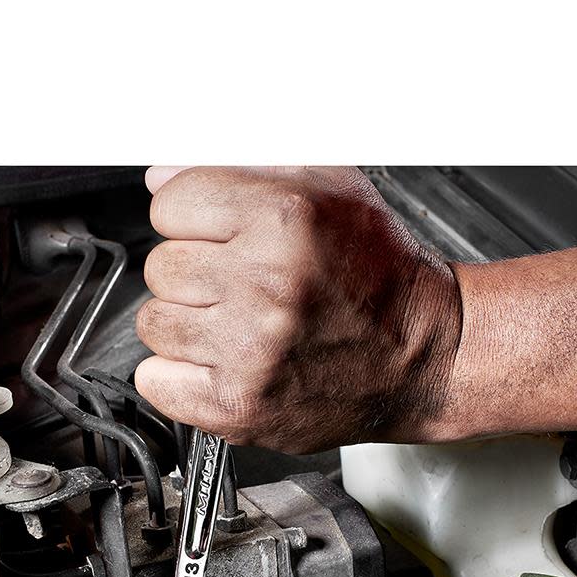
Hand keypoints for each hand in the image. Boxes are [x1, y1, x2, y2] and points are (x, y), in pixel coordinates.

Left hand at [133, 166, 463, 452]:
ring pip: (153, 324)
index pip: (169, 206)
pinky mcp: (238, 406)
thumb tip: (161, 178)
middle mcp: (265, 287)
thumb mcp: (330, 189)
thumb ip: (244, 170)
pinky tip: (219, 364)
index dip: (193, 220)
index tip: (220, 237)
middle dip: (194, 274)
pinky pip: (156, 382)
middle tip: (239, 287)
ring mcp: (249, 353)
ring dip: (186, 325)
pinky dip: (178, 376)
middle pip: (160, 268)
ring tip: (234, 327)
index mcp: (283, 222)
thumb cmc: (380, 276)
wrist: (423, 358)